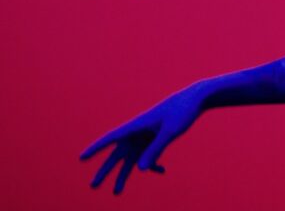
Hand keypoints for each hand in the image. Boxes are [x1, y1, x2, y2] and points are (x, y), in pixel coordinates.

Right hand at [80, 85, 204, 194]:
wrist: (196, 99)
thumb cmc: (182, 112)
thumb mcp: (170, 132)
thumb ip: (155, 150)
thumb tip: (140, 170)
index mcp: (136, 126)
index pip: (111, 138)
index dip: (95, 148)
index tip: (81, 157)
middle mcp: (137, 132)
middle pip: (117, 154)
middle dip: (105, 170)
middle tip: (93, 186)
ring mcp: (147, 136)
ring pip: (131, 159)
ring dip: (124, 175)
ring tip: (116, 192)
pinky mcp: (157, 138)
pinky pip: (149, 155)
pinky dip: (153, 164)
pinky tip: (162, 170)